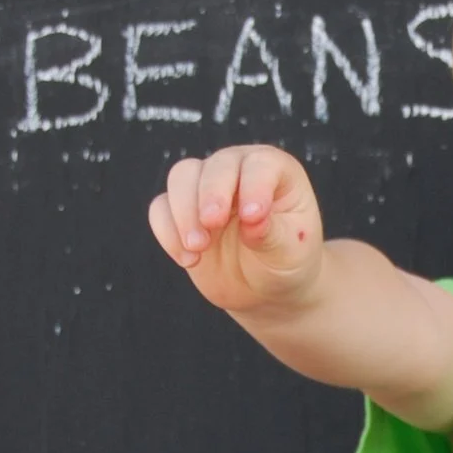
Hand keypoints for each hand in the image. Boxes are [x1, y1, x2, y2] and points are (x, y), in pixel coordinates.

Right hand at [147, 145, 326, 317]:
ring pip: (181, 177)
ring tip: (199, 248)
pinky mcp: (182, 212)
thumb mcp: (291, 250)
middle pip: (214, 166)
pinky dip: (168, 232)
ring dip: (184, 212)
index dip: (254, 186)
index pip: (260, 165)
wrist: (267, 287)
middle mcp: (238, 170)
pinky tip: (189, 259)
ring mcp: (206, 188)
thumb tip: (251, 218)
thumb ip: (272, 233)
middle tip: (212, 224)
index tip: (252, 217)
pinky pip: (161, 208)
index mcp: (276, 171)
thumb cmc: (288, 259)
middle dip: (210, 194)